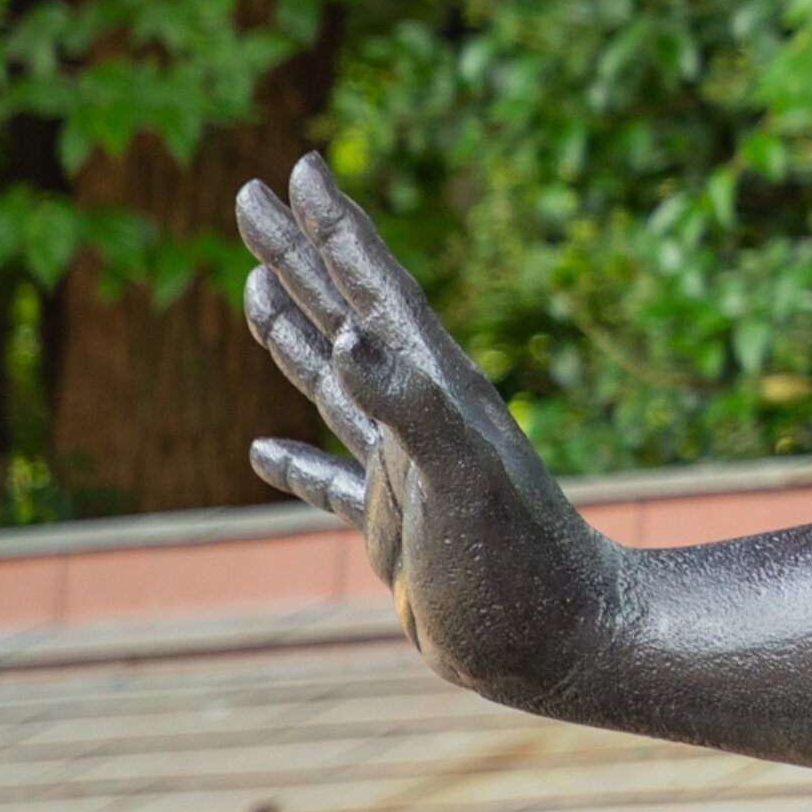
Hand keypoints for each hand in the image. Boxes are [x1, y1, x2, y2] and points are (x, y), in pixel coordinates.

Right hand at [239, 155, 617, 690]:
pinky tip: (261, 451)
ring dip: (294, 332)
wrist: (564, 646)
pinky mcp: (401, 529)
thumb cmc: (519, 565)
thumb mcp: (460, 477)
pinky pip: (337, 481)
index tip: (296, 165)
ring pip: (336, 382)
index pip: (375, 289)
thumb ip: (407, 404)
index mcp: (436, 389)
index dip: (335, 227)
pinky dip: (297, 462)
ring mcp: (410, 470)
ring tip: (255, 282)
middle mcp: (423, 416)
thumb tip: (346, 334)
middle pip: (347, 314)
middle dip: (299, 254)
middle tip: (247, 194)